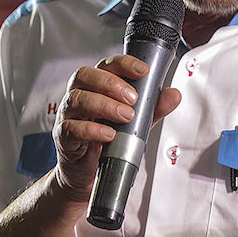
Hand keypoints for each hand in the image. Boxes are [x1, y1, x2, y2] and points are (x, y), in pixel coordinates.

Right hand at [53, 54, 181, 202]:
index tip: (142, 70)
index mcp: (96, 86)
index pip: (105, 65)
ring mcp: (68, 115)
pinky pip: (71, 128)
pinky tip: (109, 134)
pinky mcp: (63, 137)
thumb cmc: (108, 140)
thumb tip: (174, 95)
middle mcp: (79, 95)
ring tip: (126, 116)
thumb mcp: (136, 122)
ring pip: (77, 99)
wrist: (88, 172)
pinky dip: (92, 130)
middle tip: (133, 98)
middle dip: (111, 83)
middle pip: (85, 75)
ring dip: (104, 105)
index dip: (123, 63)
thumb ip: (153, 108)